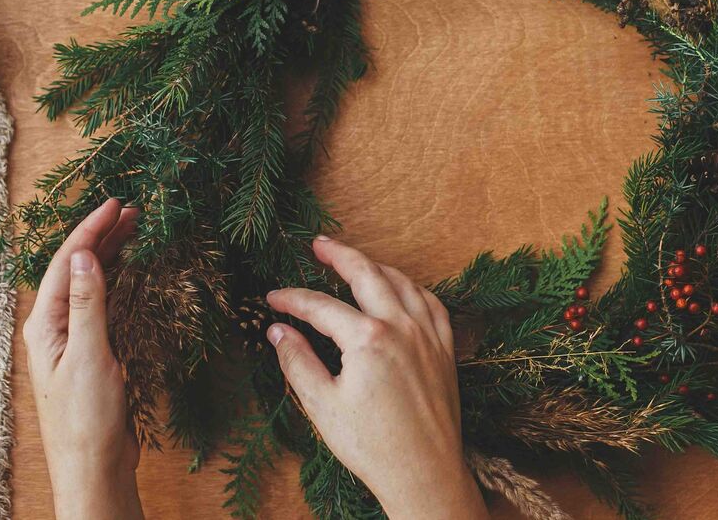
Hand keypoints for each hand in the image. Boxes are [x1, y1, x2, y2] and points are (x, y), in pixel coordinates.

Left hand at [22, 199, 144, 519]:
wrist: (94, 467)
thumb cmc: (85, 420)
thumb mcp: (89, 356)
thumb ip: (87, 304)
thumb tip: (83, 255)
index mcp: (44, 325)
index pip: (64, 264)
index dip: (89, 230)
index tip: (114, 204)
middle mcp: (54, 329)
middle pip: (75, 270)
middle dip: (102, 237)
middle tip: (132, 210)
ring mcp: (73, 340)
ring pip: (91, 286)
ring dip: (111, 256)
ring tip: (134, 230)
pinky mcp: (93, 354)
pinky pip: (104, 306)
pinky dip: (119, 283)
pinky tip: (132, 273)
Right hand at [266, 236, 488, 519]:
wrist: (423, 473)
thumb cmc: (371, 445)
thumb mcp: (321, 405)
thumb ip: (297, 362)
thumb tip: (277, 331)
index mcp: (367, 338)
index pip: (320, 306)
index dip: (292, 299)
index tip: (272, 298)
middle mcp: (401, 326)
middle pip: (366, 273)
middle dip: (339, 255)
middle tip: (318, 245)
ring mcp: (428, 335)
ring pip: (402, 282)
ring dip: (376, 266)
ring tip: (356, 262)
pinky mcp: (445, 350)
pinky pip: (432, 304)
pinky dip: (413, 289)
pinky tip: (402, 289)